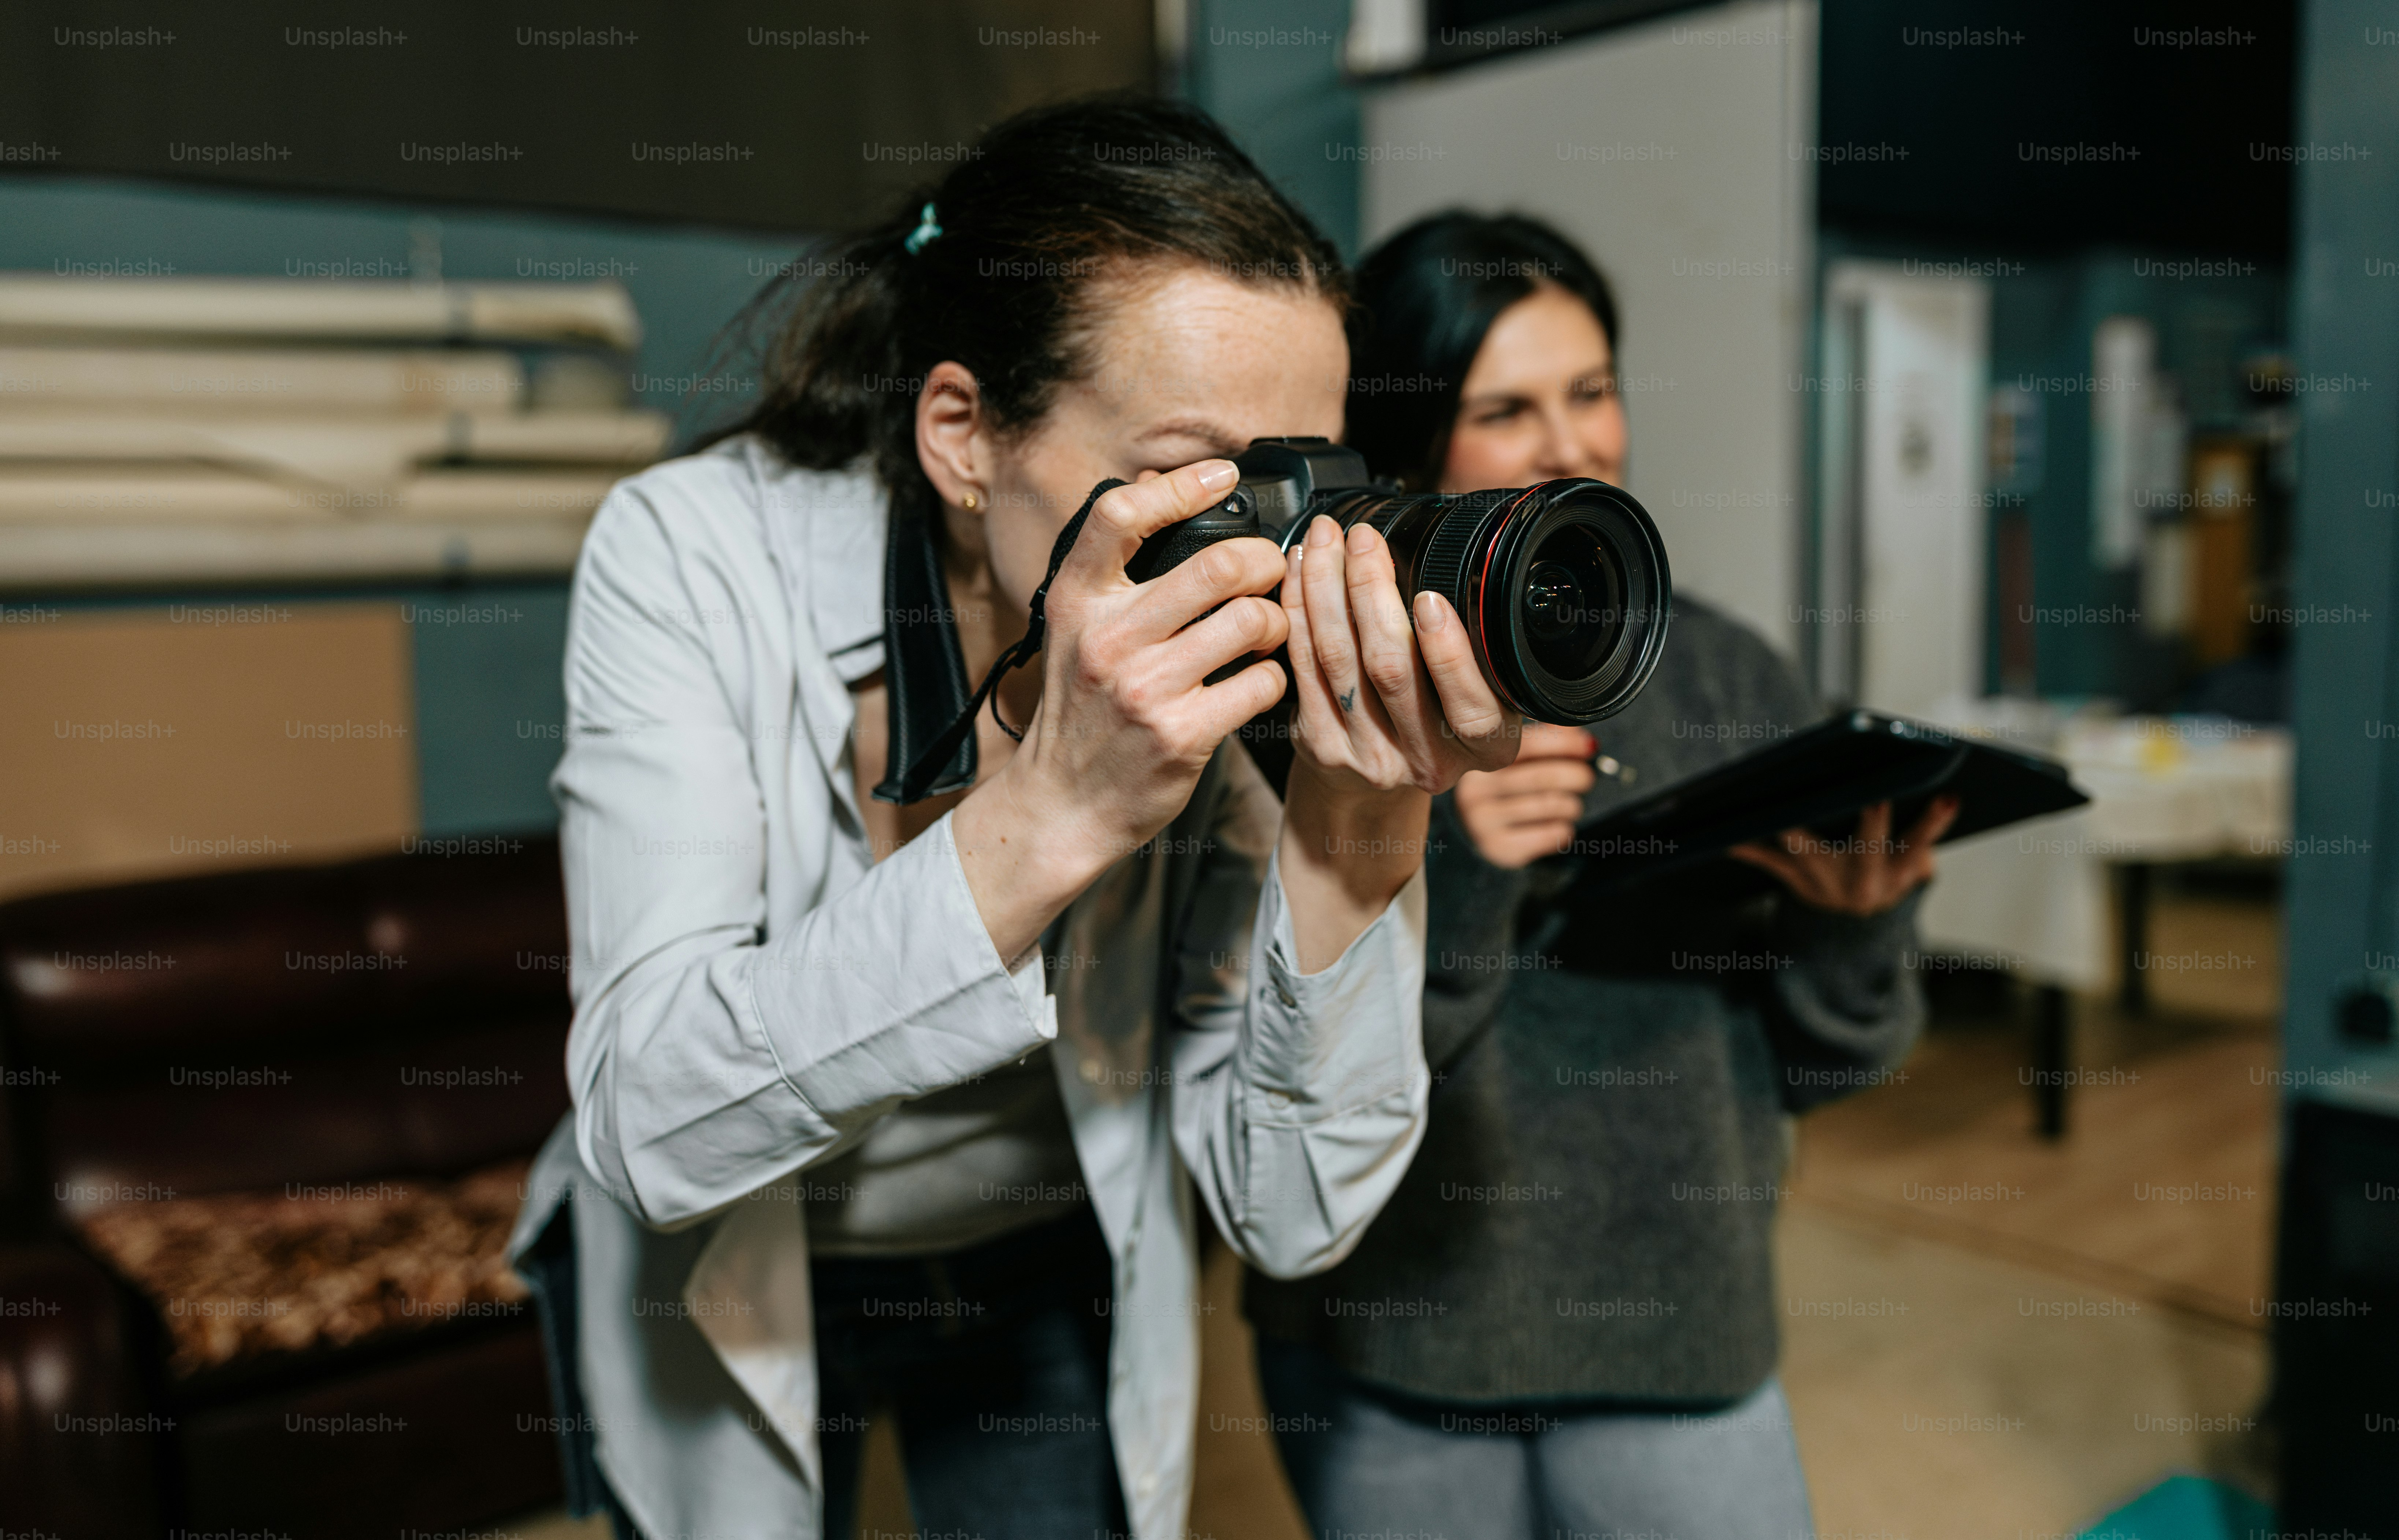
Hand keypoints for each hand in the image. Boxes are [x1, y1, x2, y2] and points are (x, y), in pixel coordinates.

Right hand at [954, 459, 1291, 958]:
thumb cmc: (1082, 710)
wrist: (1064, 802)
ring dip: (1277, 621)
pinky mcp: (1182, 735)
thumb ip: (1115, 568)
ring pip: (1251, 621)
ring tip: (1267, 632)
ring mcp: (1145, 690)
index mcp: (1078, 602)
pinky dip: (1273, 678)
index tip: (1223, 474)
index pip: (1120, 515)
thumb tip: (1159, 486)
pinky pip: (1261, 683)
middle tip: (1271, 570)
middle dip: (1264, 560)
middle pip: (1217, 564)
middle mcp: (1107, 640)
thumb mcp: (1076, 629)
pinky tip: (1257, 682)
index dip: (1181, 484)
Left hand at [1280, 516, 1520, 799]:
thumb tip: (1468, 572)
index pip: (1471, 709)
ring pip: (1338, 658)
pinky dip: (1298, 609)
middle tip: (1363, 539)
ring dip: (1327, 587)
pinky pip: (1302, 664)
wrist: (1376, 790)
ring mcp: (1369, 757)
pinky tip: (1300, 571)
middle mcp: (1428, 760)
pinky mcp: (1321, 744)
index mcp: (1486, 746)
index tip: (1431, 599)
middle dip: (1372, 592)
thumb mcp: (1483, 699)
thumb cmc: (1440, 722)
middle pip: (1390, 670)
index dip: (1448, 654)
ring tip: (1326, 540)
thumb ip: (1483, 657)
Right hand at [1454, 722, 1599, 867]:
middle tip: (1585, 778)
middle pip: (1543, 777)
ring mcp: (1483, 821)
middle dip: (1576, 776)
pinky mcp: (1497, 847)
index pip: (1529, 745)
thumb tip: (1580, 736)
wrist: (1473, 831)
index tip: (1590, 747)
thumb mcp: (1515, 760)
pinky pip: (1549, 834)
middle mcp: (1475, 789)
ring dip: (1572, 805)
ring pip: (1550, 806)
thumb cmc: (1503, 789)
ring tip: (1571, 805)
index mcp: (1479, 759)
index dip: (1566, 744)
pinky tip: (1558, 825)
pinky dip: (1563, 829)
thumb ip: (1543, 741)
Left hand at [1728, 796, 1959, 916]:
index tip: (1950, 796)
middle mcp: (1864, 880)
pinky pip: (1771, 864)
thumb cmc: (1887, 872)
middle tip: (1872, 796)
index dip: (1935, 822)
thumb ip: (1923, 830)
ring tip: (1781, 812)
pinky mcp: (1797, 882)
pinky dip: (1750, 849)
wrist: (1853, 928)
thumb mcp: (1912, 860)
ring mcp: (1828, 883)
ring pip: (1812, 852)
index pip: (1921, 843)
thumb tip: (1943, 790)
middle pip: (1867, 848)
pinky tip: (1727, 837)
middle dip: (1870, 822)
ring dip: (1796, 832)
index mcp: (1898, 870)